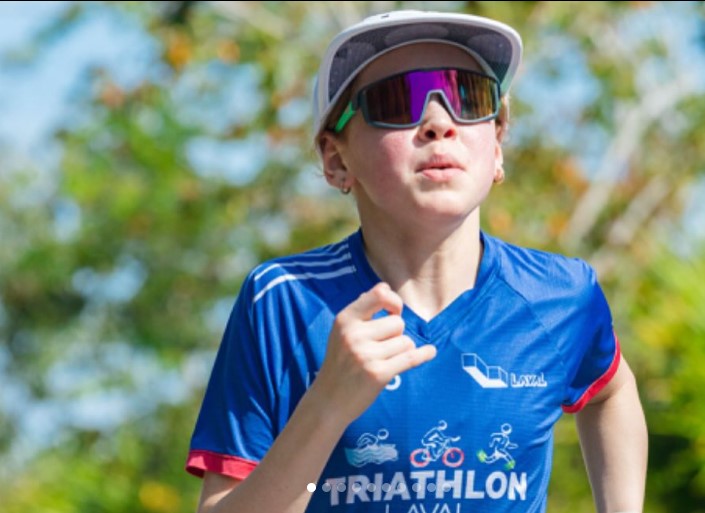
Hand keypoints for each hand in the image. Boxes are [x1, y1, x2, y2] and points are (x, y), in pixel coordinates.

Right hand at [311, 282, 436, 422]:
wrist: (328, 401)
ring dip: (400, 351)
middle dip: (396, 334)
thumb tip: (384, 287)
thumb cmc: (339, 363)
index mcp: (345, 320)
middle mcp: (354, 335)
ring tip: (382, 361)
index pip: (379, 295)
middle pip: (397, 322)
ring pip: (405, 342)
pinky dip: (423, 355)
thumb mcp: (342, 332)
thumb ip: (362, 309)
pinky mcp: (378, 374)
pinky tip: (429, 352)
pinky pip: (410, 358)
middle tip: (380, 349)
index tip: (394, 311)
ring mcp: (365, 355)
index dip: (393, 301)